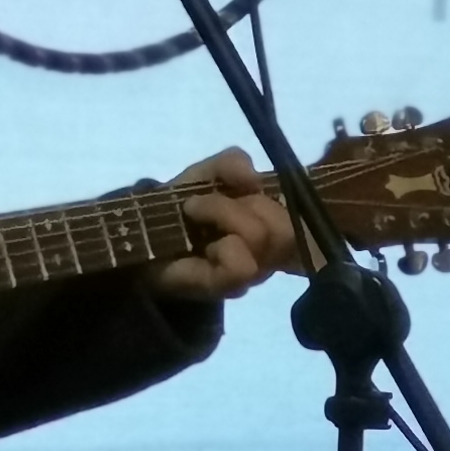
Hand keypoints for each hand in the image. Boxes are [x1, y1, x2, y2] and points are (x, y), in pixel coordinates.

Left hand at [147, 148, 308, 300]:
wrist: (141, 231)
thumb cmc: (181, 204)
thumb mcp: (207, 172)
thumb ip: (232, 163)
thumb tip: (254, 178)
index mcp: (275, 220)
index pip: (308, 216)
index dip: (289, 201)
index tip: (250, 189)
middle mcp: (273, 251)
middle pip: (285, 225)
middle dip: (243, 204)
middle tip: (205, 204)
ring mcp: (255, 272)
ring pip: (261, 236)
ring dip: (223, 215)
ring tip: (194, 215)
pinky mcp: (229, 287)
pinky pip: (241, 264)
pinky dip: (221, 246)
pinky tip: (202, 246)